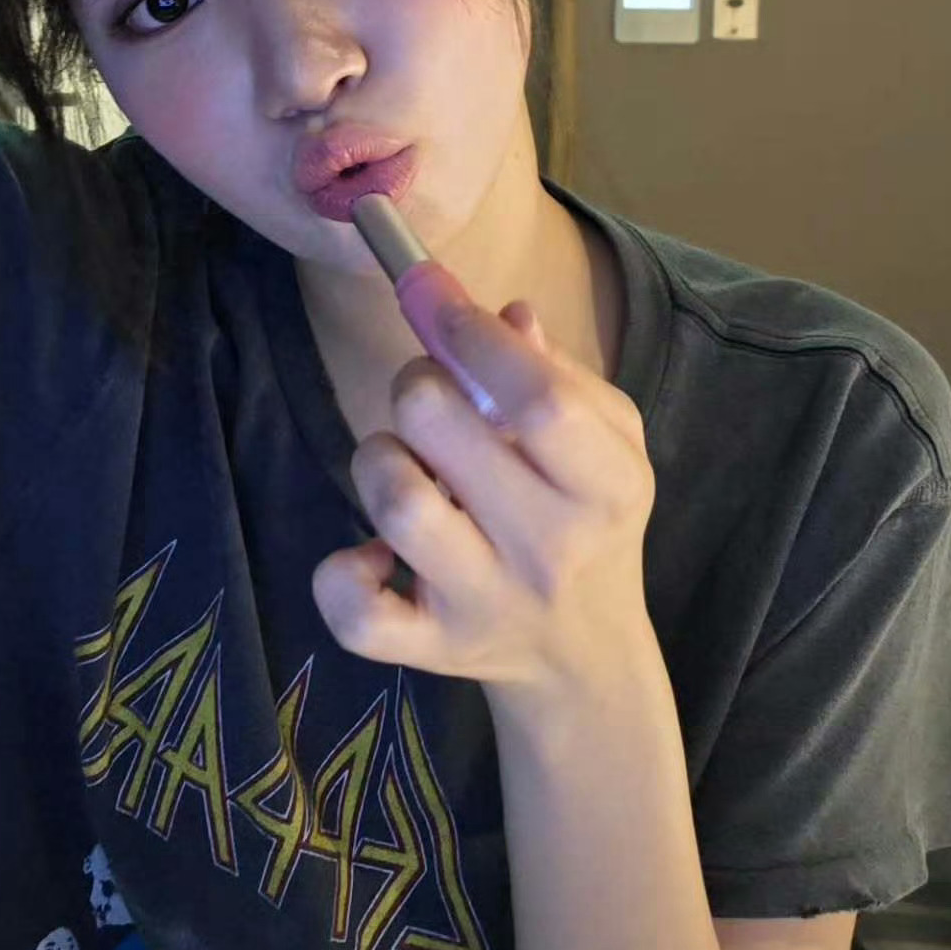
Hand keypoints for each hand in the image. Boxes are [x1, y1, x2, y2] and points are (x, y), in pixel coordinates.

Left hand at [311, 299, 656, 703]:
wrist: (585, 653)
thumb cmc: (589, 520)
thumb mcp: (607, 442)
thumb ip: (558, 373)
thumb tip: (503, 315)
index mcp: (606, 488)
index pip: (537, 400)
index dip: (471, 336)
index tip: (436, 297)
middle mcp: (549, 552)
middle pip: (439, 426)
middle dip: (417, 384)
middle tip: (430, 395)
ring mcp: (485, 606)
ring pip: (393, 502)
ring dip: (381, 459)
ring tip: (410, 467)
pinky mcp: (429, 650)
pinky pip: (354, 610)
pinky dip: (343, 570)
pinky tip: (374, 554)